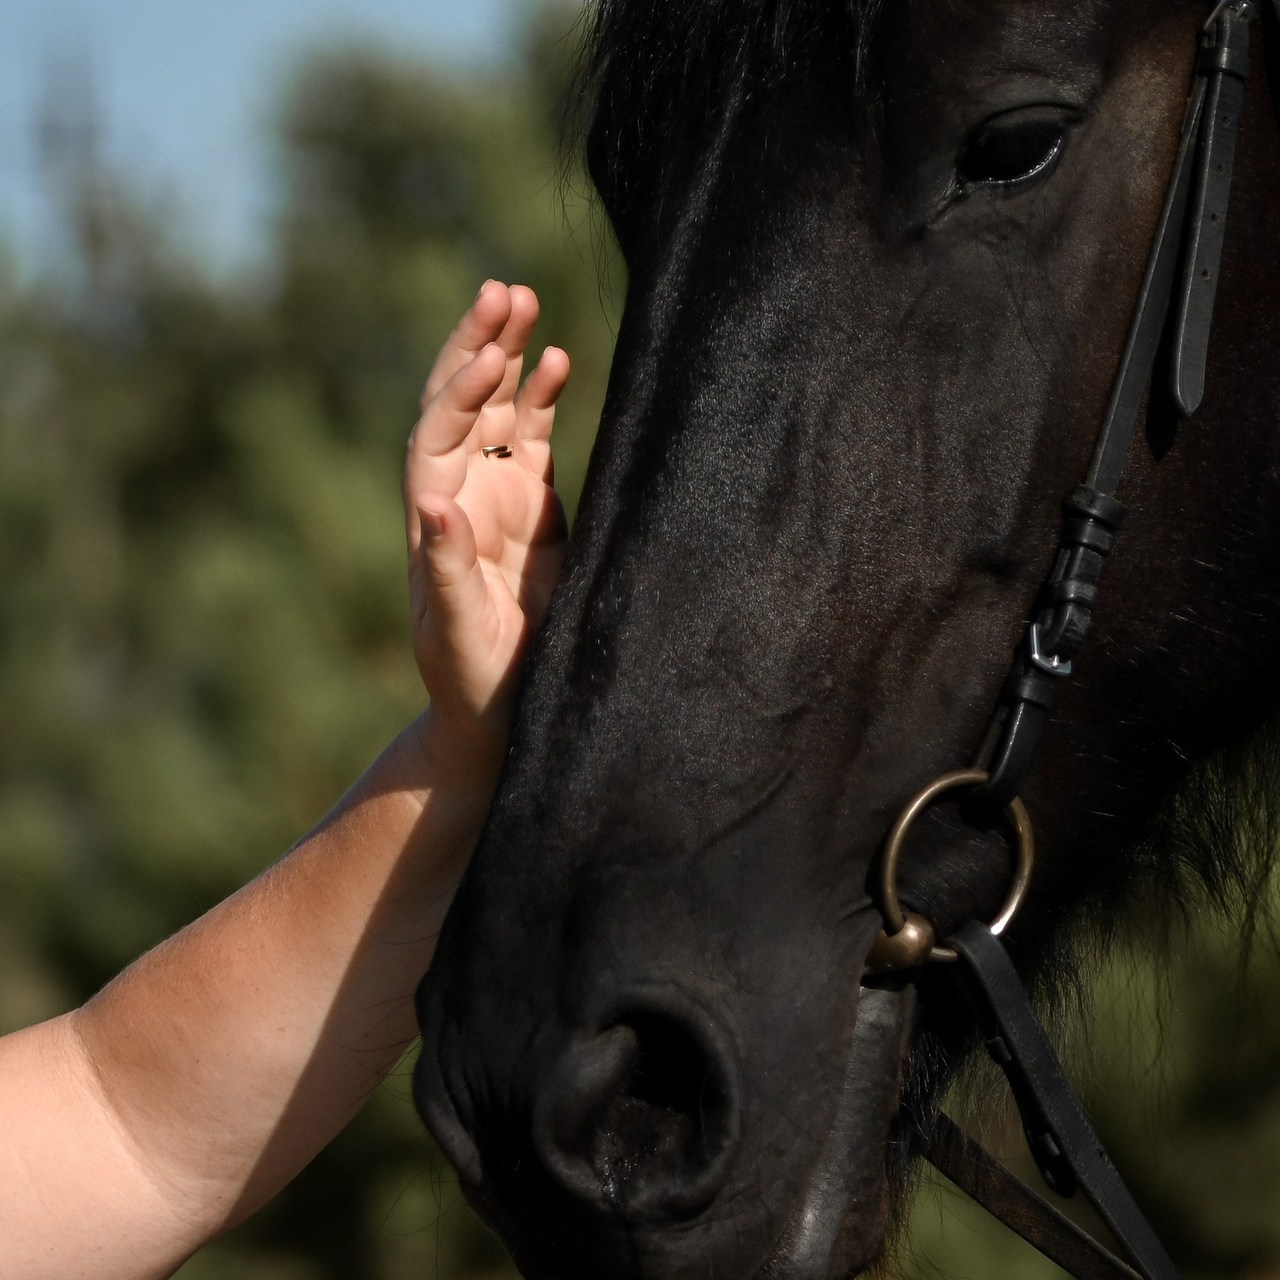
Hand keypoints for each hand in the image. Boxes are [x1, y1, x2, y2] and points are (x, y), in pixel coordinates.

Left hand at [405, 282, 568, 764]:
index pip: (437, 437)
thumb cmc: (473, 679)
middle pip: (459, 403)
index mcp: (432, 519)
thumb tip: (433, 505)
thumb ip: (444, 571)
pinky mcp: (533, 507)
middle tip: (500, 290)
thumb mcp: (457, 633)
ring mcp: (495, 496)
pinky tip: (561, 359)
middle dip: (477, 346)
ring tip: (523, 297)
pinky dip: (545, 399)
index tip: (493, 356)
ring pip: (498, 409)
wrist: (499, 707)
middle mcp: (458, 494)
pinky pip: (535, 439)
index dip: (461, 394)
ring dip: (509, 356)